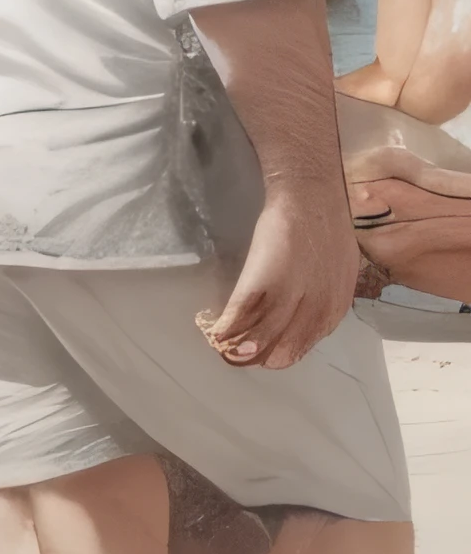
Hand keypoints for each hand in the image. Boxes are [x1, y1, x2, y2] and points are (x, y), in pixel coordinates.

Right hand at [202, 186, 361, 370]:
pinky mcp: (263, 280)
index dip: (277, 353)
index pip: (301, 347)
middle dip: (256, 356)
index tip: (261, 350)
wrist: (311, 196)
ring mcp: (288, 298)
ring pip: (260, 340)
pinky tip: (215, 332)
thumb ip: (325, 297)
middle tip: (237, 352)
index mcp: (333, 310)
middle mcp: (313, 312)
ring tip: (222, 346)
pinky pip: (240, 315)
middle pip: (280, 352)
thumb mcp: (339, 271)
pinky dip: (226, 328)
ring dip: (238, 348)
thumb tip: (306, 314)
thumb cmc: (326, 228)